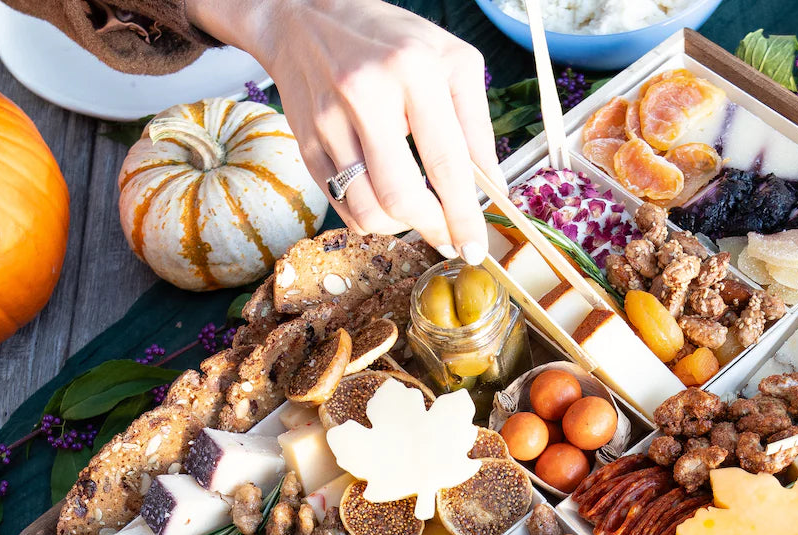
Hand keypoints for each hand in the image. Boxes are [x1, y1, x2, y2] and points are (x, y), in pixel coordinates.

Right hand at [186, 0, 500, 261]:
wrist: (306, 17)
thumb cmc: (389, 40)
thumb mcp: (449, 62)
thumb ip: (475, 124)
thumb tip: (491, 188)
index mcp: (412, 69)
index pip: (445, 160)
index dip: (463, 213)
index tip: (475, 247)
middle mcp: (366, 94)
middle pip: (400, 196)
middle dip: (431, 228)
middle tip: (448, 237)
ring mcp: (329, 122)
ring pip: (368, 211)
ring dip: (400, 229)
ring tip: (417, 217)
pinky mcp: (308, 145)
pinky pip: (344, 207)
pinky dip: (372, 219)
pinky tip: (386, 205)